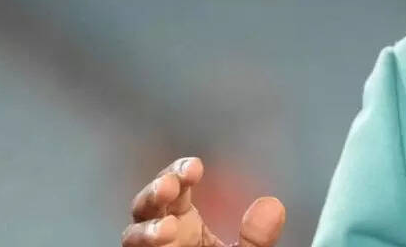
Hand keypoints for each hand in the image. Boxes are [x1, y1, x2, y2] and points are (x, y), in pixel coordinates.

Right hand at [122, 157, 285, 246]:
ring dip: (145, 230)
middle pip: (145, 207)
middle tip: (170, 186)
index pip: (174, 188)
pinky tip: (162, 244)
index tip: (196, 167)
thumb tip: (272, 204)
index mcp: (182, 222)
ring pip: (132, 238)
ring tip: (167, 230)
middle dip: (153, 193)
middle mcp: (160, 237)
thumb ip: (256, 238)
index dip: (178, 171)